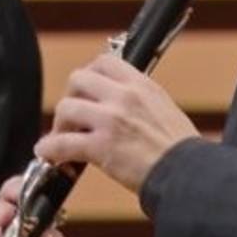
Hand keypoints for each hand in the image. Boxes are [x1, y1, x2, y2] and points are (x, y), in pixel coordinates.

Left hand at [33, 53, 197, 193]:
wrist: (188, 174)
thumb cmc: (181, 150)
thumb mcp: (165, 109)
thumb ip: (140, 100)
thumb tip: (121, 104)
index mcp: (142, 85)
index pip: (104, 62)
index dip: (89, 76)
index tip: (86, 92)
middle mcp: (125, 97)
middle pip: (78, 79)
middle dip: (70, 97)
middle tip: (73, 117)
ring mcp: (111, 120)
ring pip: (66, 108)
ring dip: (60, 124)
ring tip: (62, 138)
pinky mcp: (101, 147)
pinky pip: (62, 143)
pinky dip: (50, 148)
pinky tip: (48, 154)